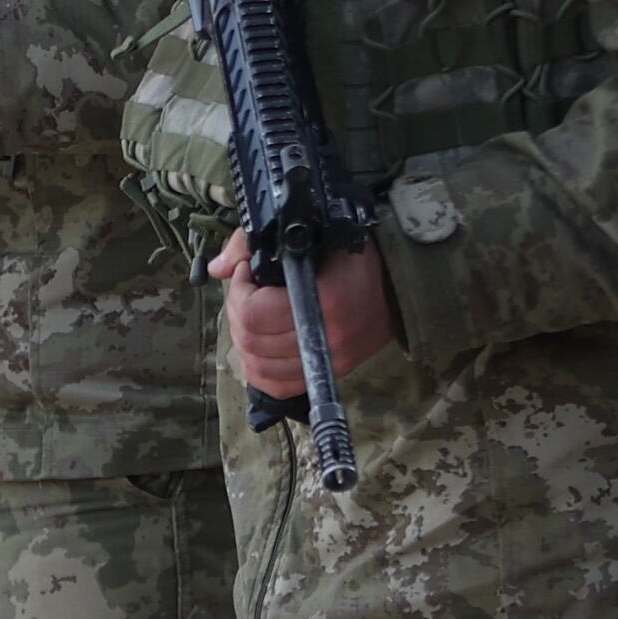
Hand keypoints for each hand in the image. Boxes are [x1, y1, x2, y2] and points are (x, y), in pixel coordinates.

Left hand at [209, 224, 392, 403]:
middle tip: (247, 291)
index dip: (239, 290)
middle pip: (250, 341)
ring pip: (258, 366)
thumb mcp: (310, 232)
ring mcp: (331, 361)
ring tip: (255, 314)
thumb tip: (220, 268)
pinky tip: (262, 345)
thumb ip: (254, 242)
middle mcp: (327, 338)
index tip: (247, 271)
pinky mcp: (332, 372)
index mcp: (324, 300)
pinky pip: (279, 387)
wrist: (397, 283)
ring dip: (245, 339)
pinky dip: (260, 369)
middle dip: (237, 311)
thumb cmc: (352, 253)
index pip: (254, 314)